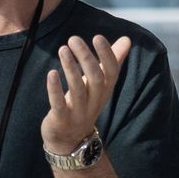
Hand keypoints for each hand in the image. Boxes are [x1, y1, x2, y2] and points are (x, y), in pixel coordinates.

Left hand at [42, 34, 131, 152]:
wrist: (70, 141)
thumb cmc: (84, 104)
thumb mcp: (99, 84)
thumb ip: (112, 61)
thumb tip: (127, 39)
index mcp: (104, 91)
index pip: (112, 72)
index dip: (107, 55)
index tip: (98, 37)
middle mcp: (95, 101)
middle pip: (95, 78)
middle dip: (86, 57)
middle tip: (73, 39)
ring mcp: (78, 112)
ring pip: (77, 89)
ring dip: (70, 68)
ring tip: (63, 49)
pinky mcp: (61, 120)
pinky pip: (59, 104)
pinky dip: (55, 89)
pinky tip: (51, 73)